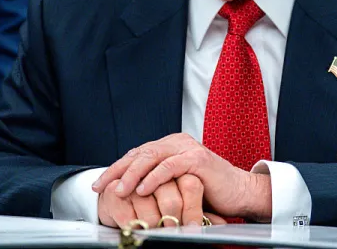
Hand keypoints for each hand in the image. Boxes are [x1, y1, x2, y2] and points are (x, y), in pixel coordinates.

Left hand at [93, 134, 271, 221]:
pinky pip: (170, 166)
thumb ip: (156, 183)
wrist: (239, 193)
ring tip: (118, 189)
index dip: (115, 169)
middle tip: (100, 186)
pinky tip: (142, 189)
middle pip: (139, 153)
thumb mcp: (175, 186)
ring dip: (132, 174)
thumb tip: (125, 193)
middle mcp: (176, 143)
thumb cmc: (208, 192)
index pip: (136, 155)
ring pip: (151, 157)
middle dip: (116, 171)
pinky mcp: (197, 159)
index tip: (98, 184)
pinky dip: (154, 178)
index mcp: (169, 147)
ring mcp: (187, 148)